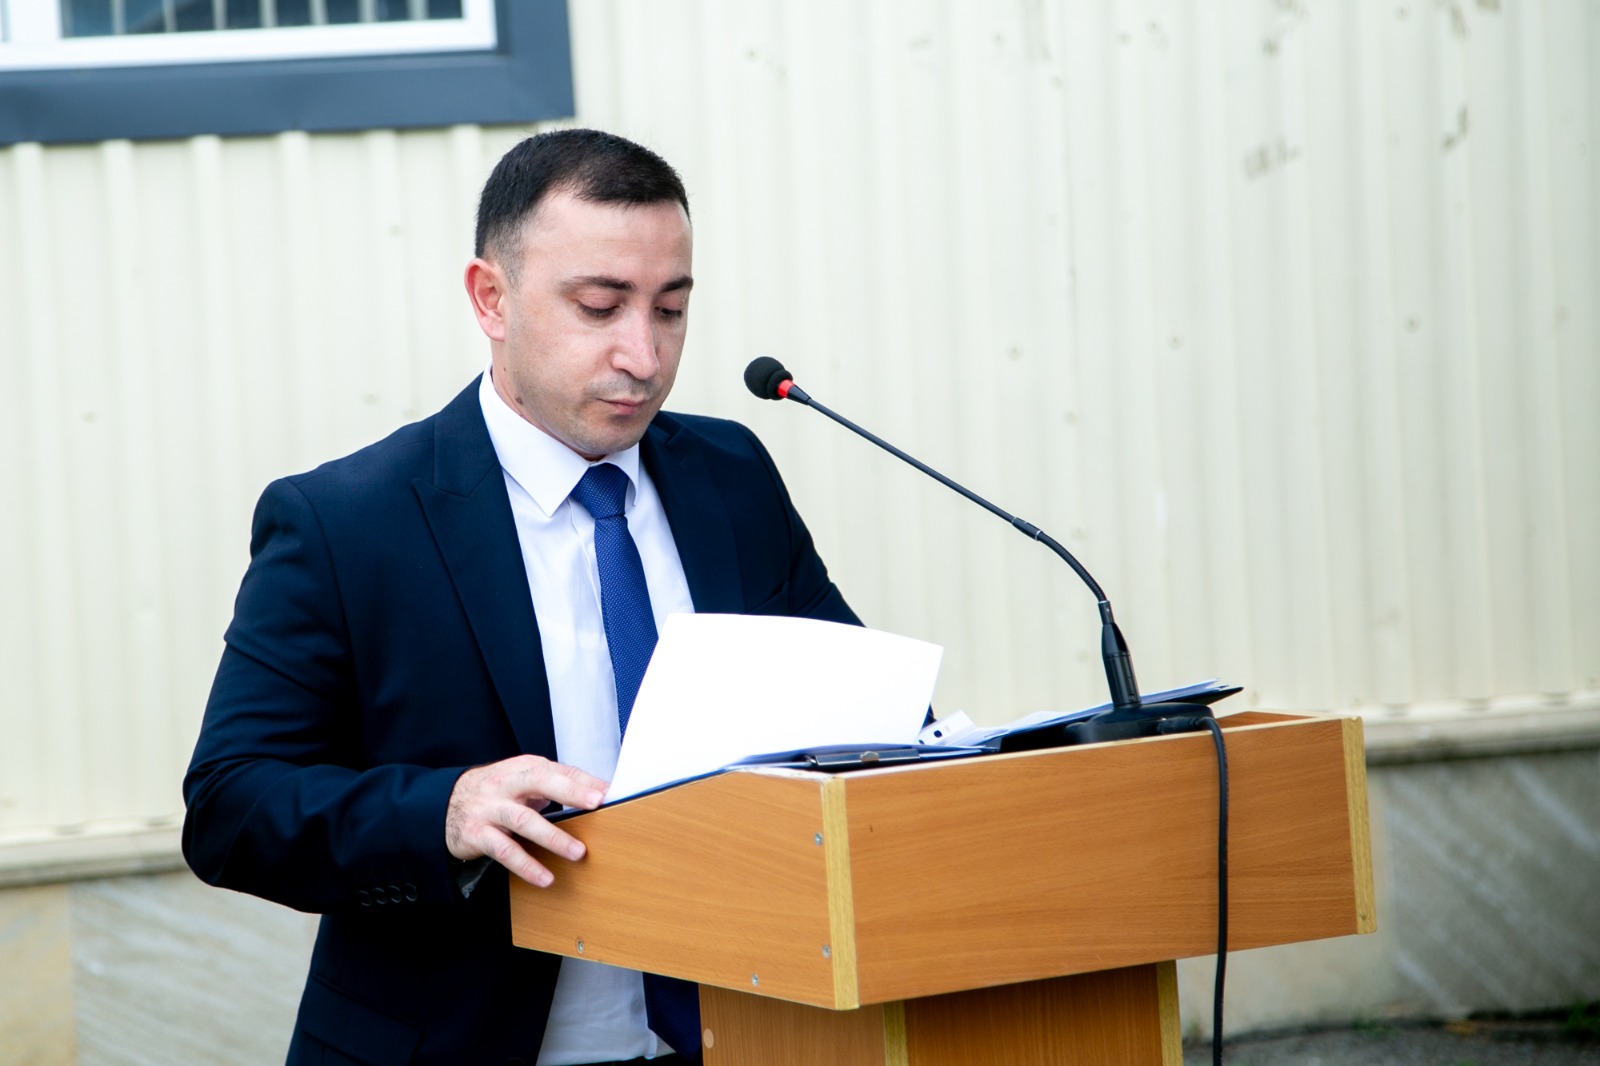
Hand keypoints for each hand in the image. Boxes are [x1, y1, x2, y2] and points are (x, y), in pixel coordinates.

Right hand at [445, 755, 607, 887]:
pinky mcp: (477, 833)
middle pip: (539, 782)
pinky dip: (526, 865)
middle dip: (569, 792)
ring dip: (552, 837)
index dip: (583, 781)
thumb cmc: (496, 793)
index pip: (557, 770)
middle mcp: (506, 784)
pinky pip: (503, 850)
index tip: (608, 793)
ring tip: (577, 852)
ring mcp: (489, 808)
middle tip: (596, 805)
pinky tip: (545, 877)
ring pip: (523, 820)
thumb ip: (558, 784)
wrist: (444, 803)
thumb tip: (600, 792)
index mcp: (523, 768)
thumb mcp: (524, 782)